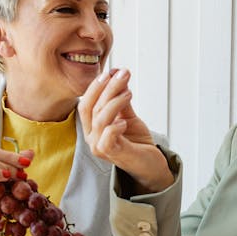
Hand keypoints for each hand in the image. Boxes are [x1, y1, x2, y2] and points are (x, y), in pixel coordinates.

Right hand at [79, 68, 173, 193]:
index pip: (86, 103)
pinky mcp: (113, 154)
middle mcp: (91, 137)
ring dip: (115, 102)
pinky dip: (115, 126)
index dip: (96, 86)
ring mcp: (100, 147)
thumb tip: (118, 74)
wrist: (150, 163)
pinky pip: (108, 137)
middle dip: (107, 88)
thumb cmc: (136, 141)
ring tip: (129, 93)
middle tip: (122, 75)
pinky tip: (125, 120)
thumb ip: (121, 98)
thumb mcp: (128, 114)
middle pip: (92, 107)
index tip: (110, 72)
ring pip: (100, 119)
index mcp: (91, 127)